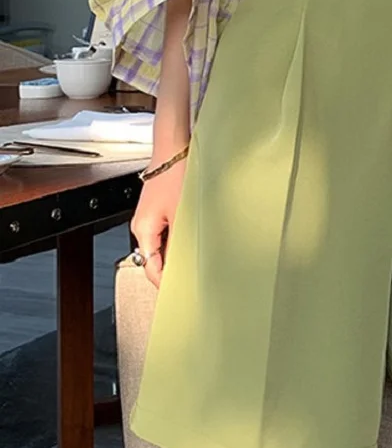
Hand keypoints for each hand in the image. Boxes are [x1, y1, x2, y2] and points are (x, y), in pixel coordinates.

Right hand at [131, 156, 186, 287]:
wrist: (173, 151)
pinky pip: (164, 235)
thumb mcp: (182, 214)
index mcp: (143, 230)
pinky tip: (190, 244)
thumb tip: (184, 264)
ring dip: (174, 256)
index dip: (164, 284)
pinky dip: (175, 243)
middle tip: (190, 283)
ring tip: (192, 266)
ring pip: (160, 247)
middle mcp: (142, 226)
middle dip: (170, 272)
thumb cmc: (175, 176)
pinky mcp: (158, 211)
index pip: (150, 268)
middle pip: (154, 259)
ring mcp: (149, 219)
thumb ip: (180, 242)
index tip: (177, 296)